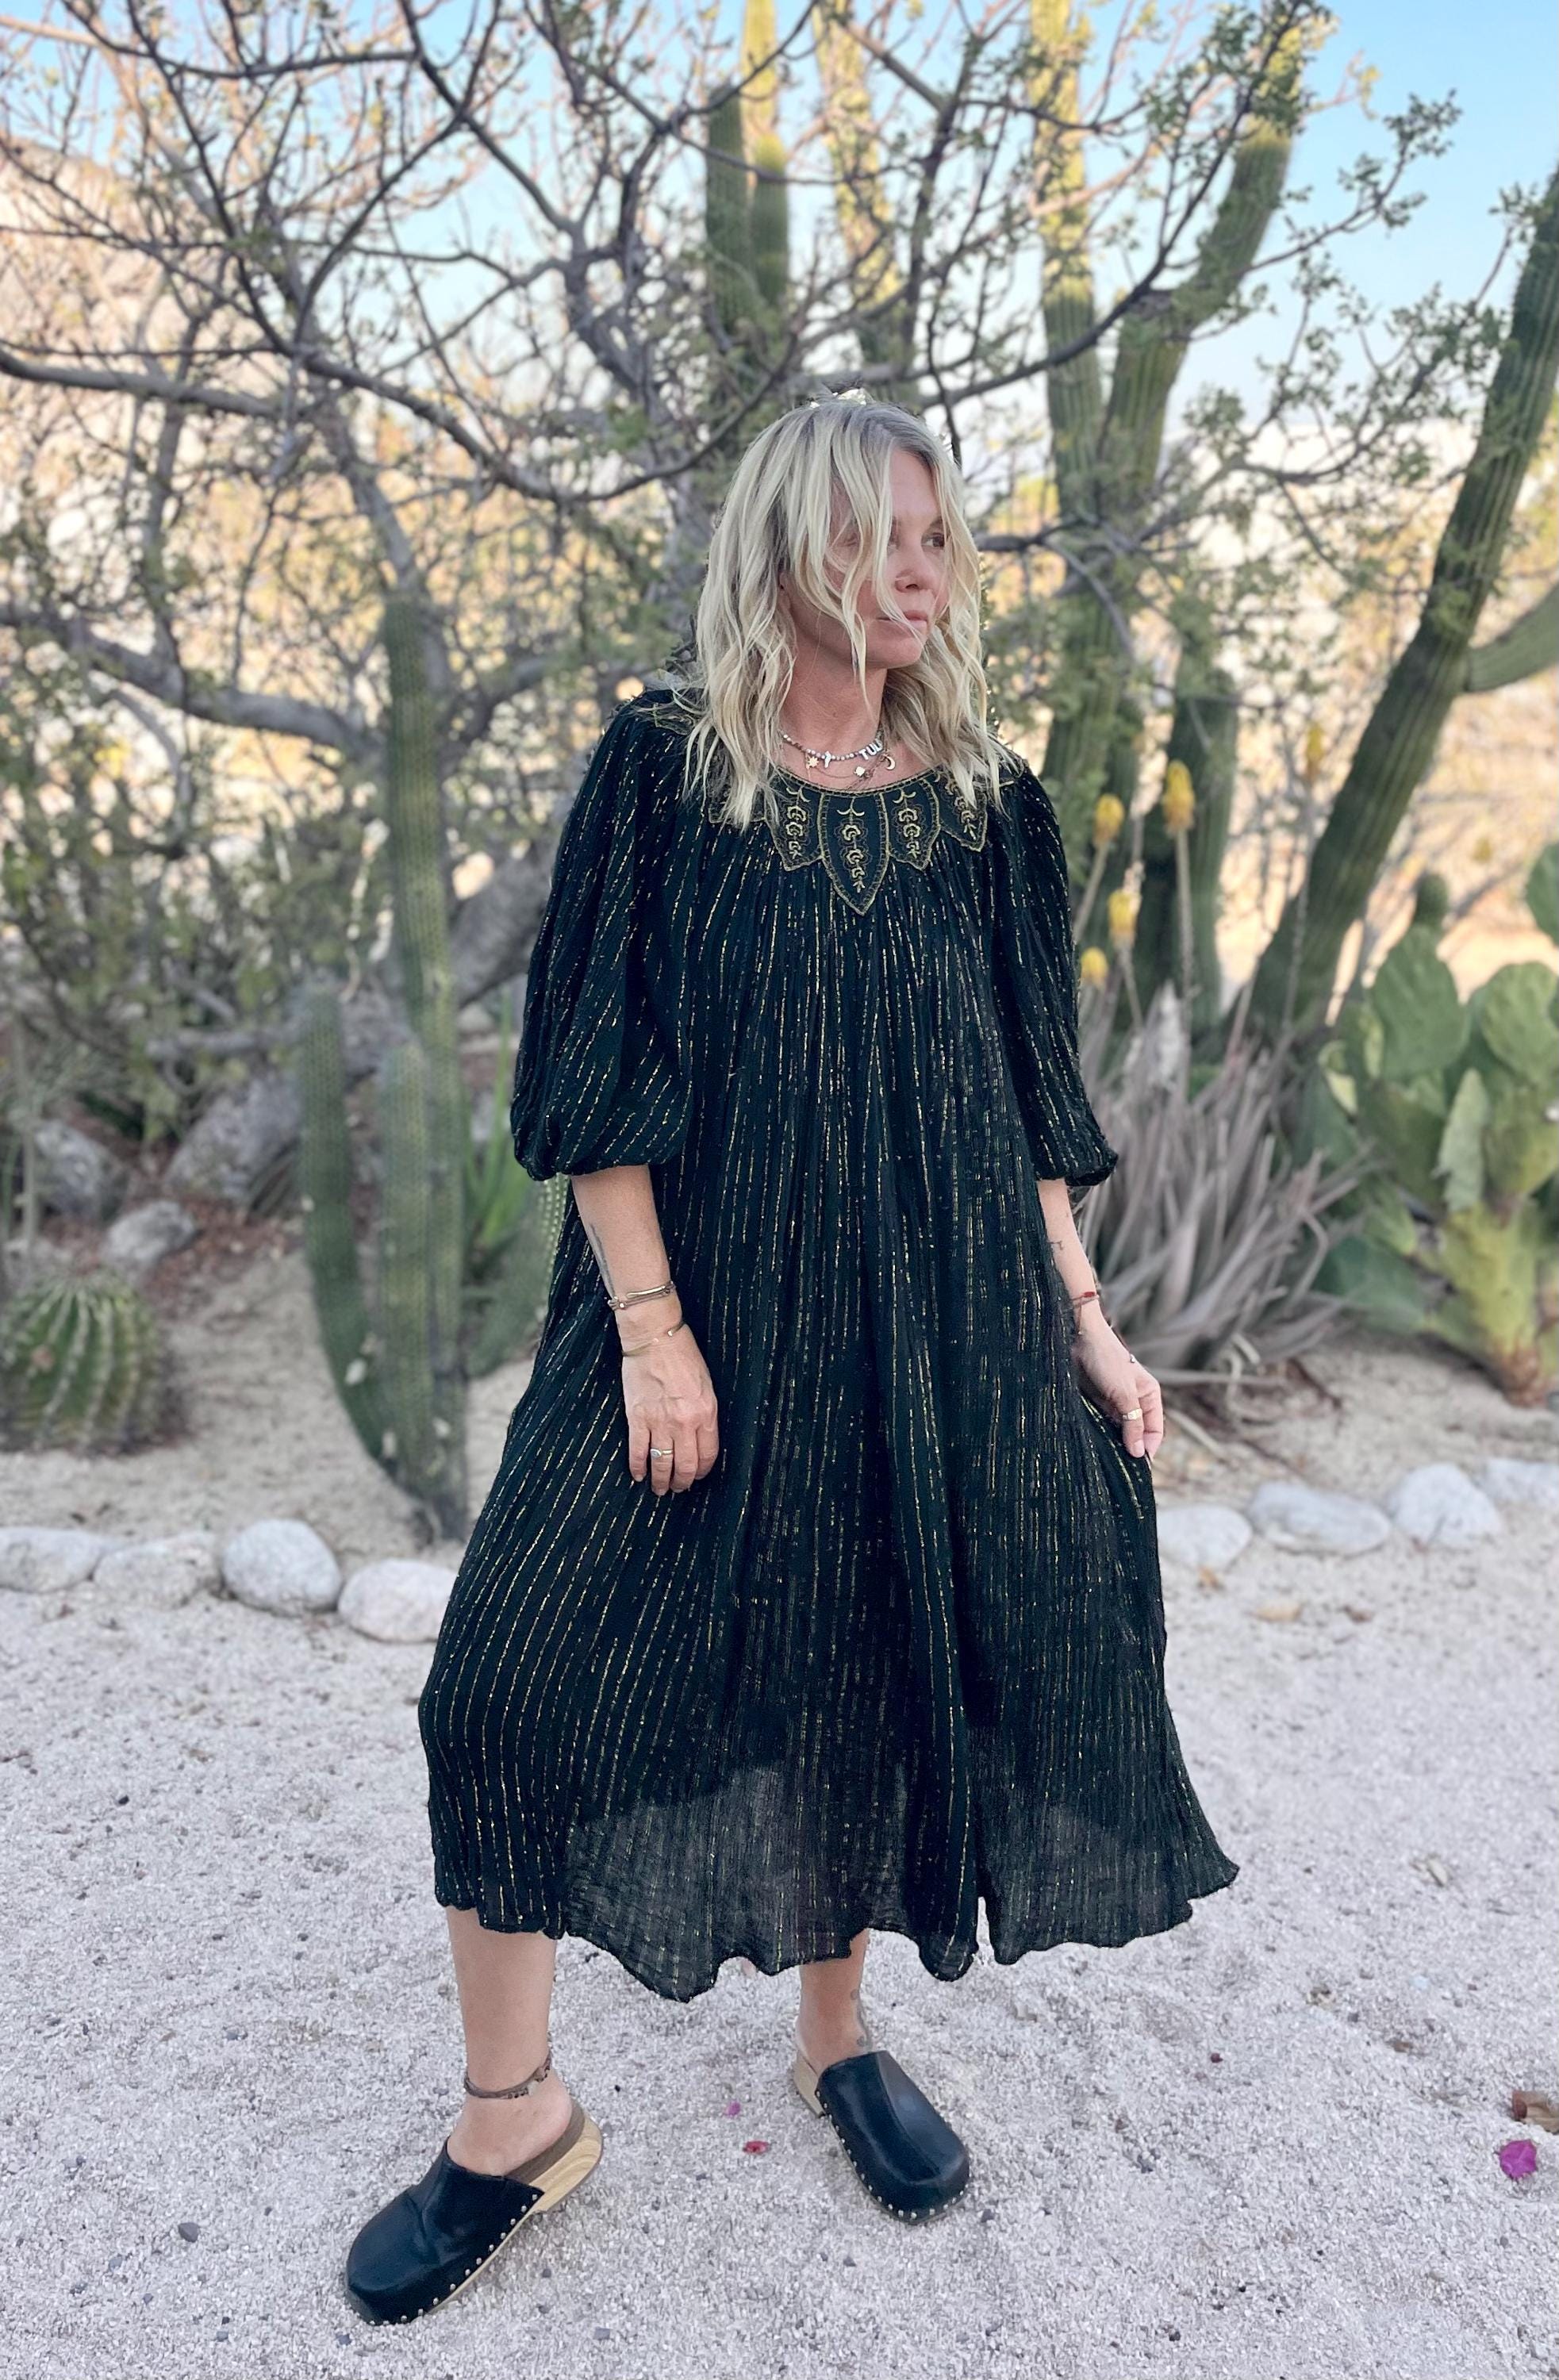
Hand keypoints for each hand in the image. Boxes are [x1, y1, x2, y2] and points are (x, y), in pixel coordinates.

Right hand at [619, 1304, 719, 1492]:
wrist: (655, 1338)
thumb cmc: (683, 1356)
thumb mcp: (706, 1385)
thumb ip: (705, 1414)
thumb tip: (699, 1439)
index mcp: (706, 1413)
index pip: (708, 1455)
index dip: (703, 1471)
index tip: (697, 1477)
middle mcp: (684, 1422)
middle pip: (685, 1465)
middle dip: (682, 1482)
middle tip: (679, 1489)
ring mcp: (659, 1421)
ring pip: (662, 1463)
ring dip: (661, 1481)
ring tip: (660, 1489)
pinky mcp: (637, 1417)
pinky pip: (638, 1451)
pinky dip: (637, 1467)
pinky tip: (638, 1475)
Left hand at [1070, 1309, 1162, 1459]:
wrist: (1078, 1338)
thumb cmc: (1106, 1359)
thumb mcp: (1124, 1394)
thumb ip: (1132, 1424)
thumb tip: (1139, 1453)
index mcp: (1149, 1395)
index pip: (1154, 1430)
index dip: (1148, 1448)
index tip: (1137, 1466)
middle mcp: (1134, 1400)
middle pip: (1136, 1432)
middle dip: (1129, 1447)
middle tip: (1119, 1466)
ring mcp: (1115, 1401)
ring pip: (1118, 1429)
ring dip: (1113, 1441)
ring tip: (1106, 1457)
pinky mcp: (1097, 1401)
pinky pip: (1102, 1423)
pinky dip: (1099, 1433)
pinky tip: (1094, 1442)